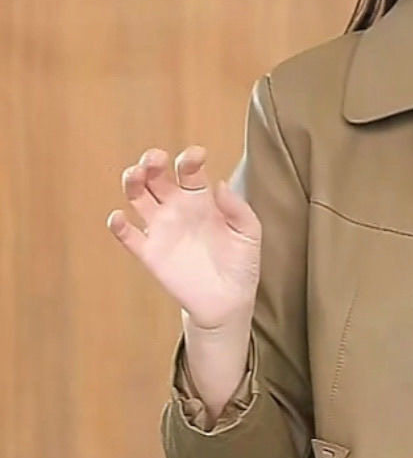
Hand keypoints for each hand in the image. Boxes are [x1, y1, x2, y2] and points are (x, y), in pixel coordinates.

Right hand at [107, 147, 261, 330]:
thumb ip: (239, 210)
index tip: (196, 156)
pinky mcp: (150, 253)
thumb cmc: (241, 264)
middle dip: (152, 163)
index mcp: (202, 199)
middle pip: (156, 177)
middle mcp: (177, 208)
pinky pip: (128, 236)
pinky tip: (120, 218)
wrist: (228, 301)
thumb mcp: (249, 235)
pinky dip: (118, 225)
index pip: (189, 171)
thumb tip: (221, 184)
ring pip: (137, 197)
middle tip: (155, 158)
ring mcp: (162, 229)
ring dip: (132, 182)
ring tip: (135, 174)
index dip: (190, 159)